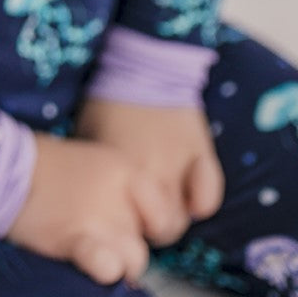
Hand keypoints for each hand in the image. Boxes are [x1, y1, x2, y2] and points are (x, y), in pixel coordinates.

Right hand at [5, 133, 149, 285]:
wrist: (5, 167)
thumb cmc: (48, 167)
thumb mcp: (97, 164)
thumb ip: (122, 192)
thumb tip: (137, 229)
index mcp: (129, 170)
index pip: (166, 214)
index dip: (153, 230)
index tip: (136, 232)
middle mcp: (123, 195)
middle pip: (150, 240)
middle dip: (131, 249)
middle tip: (107, 247)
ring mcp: (102, 218)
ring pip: (135, 260)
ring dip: (118, 267)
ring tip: (96, 261)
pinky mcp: (78, 239)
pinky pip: (108, 267)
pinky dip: (105, 272)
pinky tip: (92, 267)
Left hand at [75, 97, 224, 247]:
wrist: (143, 66)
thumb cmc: (107, 101)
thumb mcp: (88, 137)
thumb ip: (96, 174)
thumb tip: (92, 202)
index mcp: (120, 172)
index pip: (124, 226)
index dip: (122, 229)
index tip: (118, 219)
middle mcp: (151, 175)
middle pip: (156, 231)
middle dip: (148, 230)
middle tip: (141, 217)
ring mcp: (178, 166)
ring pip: (181, 219)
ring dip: (172, 219)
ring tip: (162, 210)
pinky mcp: (201, 152)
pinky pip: (209, 193)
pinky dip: (201, 203)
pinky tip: (193, 203)